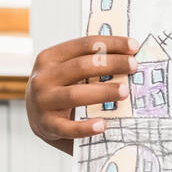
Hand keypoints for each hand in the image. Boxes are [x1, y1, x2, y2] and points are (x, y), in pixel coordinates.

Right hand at [25, 34, 138, 154]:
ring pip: (75, 94)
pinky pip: (68, 127)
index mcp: (50, 58)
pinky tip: (103, 125)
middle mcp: (43, 78)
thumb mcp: (68, 72)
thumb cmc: (61, 91)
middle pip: (81, 66)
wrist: (37, 120)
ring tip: (125, 92)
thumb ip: (89, 64)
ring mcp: (42, 102)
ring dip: (103, 92)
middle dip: (112, 64)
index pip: (84, 45)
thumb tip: (128, 58)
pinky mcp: (46, 125)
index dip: (111, 44)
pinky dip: (86, 127)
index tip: (134, 46)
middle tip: (134, 67)